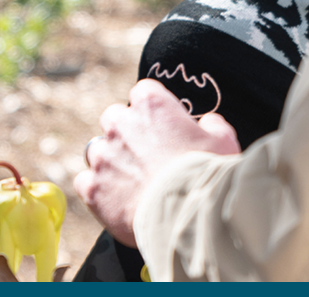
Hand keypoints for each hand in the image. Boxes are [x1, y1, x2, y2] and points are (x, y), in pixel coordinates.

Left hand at [73, 79, 239, 247]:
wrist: (191, 216)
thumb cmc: (210, 175)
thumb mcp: (223, 141)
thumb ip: (212, 125)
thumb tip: (208, 123)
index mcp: (151, 106)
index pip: (143, 92)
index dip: (153, 109)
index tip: (162, 123)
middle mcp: (121, 125)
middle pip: (114, 117)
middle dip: (126, 131)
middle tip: (146, 153)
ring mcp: (103, 156)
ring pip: (96, 149)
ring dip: (110, 160)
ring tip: (131, 180)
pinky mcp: (93, 188)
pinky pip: (84, 181)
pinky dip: (97, 189)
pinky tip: (115, 199)